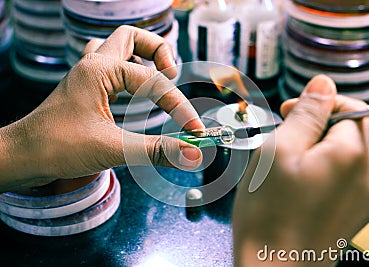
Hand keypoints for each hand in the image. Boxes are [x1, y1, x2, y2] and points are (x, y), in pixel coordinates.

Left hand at [0, 26, 203, 191]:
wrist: (22, 157)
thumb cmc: (56, 147)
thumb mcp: (113, 148)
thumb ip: (156, 150)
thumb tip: (192, 154)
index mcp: (100, 70)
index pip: (153, 82)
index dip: (179, 106)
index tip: (194, 130)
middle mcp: (93, 66)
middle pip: (133, 38)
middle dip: (159, 52)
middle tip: (172, 77)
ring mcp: (87, 76)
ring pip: (119, 49)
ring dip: (142, 58)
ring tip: (159, 80)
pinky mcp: (85, 90)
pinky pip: (110, 69)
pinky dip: (128, 75)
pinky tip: (135, 94)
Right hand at [232, 75, 368, 266]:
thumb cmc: (268, 211)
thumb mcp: (279, 150)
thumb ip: (306, 113)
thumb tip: (324, 83)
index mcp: (352, 155)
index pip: (351, 107)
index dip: (318, 103)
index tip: (288, 112)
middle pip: (349, 131)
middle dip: (316, 127)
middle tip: (282, 141)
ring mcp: (366, 198)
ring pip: (345, 154)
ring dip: (317, 150)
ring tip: (286, 167)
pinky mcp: (356, 213)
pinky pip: (344, 178)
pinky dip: (323, 171)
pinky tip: (298, 185)